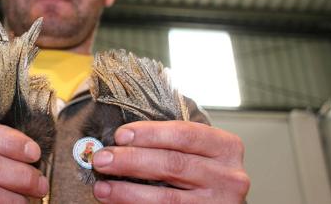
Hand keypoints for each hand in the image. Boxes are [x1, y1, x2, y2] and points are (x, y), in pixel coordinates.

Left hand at [92, 121, 249, 203]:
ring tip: (102, 187)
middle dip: (131, 160)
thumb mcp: (194, 150)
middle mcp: (229, 177)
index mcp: (226, 147)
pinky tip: (117, 201)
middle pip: (173, 165)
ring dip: (127, 192)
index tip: (120, 135)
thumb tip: (119, 139)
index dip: (150, 134)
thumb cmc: (199, 168)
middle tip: (102, 158)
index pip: (184, 135)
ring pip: (167, 198)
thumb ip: (168, 142)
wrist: (217, 200)